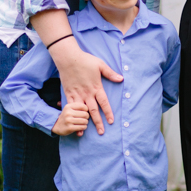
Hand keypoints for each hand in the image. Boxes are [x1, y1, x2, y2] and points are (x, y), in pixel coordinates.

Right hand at [31, 10, 122, 135]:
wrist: (68, 59)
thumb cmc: (85, 60)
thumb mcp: (101, 65)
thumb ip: (110, 73)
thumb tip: (121, 79)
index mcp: (96, 87)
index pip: (104, 102)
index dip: (108, 112)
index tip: (111, 121)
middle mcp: (87, 93)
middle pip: (94, 110)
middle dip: (98, 122)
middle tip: (101, 132)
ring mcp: (77, 94)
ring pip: (83, 111)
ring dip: (85, 122)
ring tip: (86, 132)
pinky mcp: (69, 94)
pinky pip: (72, 107)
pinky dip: (73, 116)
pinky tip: (73, 123)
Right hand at [52, 101, 89, 136]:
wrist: (56, 125)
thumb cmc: (66, 116)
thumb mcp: (69, 108)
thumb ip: (78, 106)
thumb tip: (89, 108)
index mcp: (68, 106)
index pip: (83, 106)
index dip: (86, 110)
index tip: (84, 112)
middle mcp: (68, 113)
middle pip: (85, 114)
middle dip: (87, 117)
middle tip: (85, 118)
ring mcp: (68, 120)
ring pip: (84, 121)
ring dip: (86, 123)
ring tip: (83, 123)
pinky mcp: (70, 128)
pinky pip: (82, 127)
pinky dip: (84, 127)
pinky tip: (82, 127)